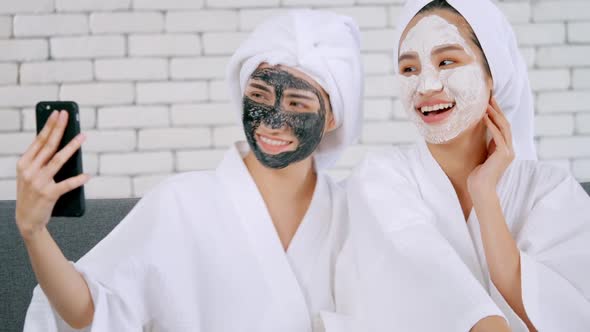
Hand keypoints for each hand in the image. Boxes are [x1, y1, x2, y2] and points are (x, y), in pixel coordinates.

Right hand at [15, 110, 88, 239]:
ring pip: (59, 160)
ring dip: (72, 147)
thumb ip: (41, 161)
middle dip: (59, 129)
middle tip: (67, 116)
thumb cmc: (32, 194)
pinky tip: (87, 175)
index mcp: (24, 164)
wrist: (27, 220)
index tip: (57, 113)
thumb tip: (59, 142)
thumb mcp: (30, 175)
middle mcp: (29, 171)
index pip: (39, 141)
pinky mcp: (48, 194)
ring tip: (83, 136)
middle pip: (48, 145)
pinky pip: (67, 184)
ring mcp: (39, 183)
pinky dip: (78, 180)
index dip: (49, 126)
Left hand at [467, 97, 514, 199]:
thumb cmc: (478, 175)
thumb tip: (483, 131)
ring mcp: (508, 151)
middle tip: (490, 97)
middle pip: (505, 124)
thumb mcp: (484, 156)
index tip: (489, 102)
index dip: (497, 114)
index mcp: (505, 149)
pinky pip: (498, 136)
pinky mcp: (503, 154)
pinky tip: (484, 117)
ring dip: (495, 114)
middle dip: (498, 110)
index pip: (503, 127)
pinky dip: (491, 125)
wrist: (480, 189)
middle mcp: (509, 149)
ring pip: (504, 127)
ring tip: (487, 104)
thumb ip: (488, 145)